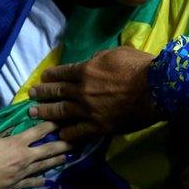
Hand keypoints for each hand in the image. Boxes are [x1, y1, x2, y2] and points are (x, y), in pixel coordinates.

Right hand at [0, 122, 70, 188]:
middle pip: (48, 149)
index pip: (39, 131)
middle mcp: (25, 157)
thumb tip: (15, 128)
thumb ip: (6, 133)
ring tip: (68, 157)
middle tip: (75, 141)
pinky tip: (49, 180)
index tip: (62, 120)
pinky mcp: (18, 184)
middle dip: (63, 144)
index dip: (52, 125)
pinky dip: (42, 180)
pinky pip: (34, 181)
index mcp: (17, 143)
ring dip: (57, 160)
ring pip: (45, 165)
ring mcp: (23, 172)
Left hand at [28, 47, 158, 140]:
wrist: (156, 89)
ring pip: (62, 112)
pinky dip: (67, 134)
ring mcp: (89, 110)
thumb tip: (90, 61)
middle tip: (31, 95)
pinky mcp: (100, 126)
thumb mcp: (117, 53)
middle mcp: (83, 91)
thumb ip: (99, 58)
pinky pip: (79, 132)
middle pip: (58, 92)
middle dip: (43, 94)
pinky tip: (59, 135)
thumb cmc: (139, 66)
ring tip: (34, 114)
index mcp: (87, 70)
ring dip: (47, 113)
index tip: (42, 77)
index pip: (63, 72)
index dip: (51, 75)